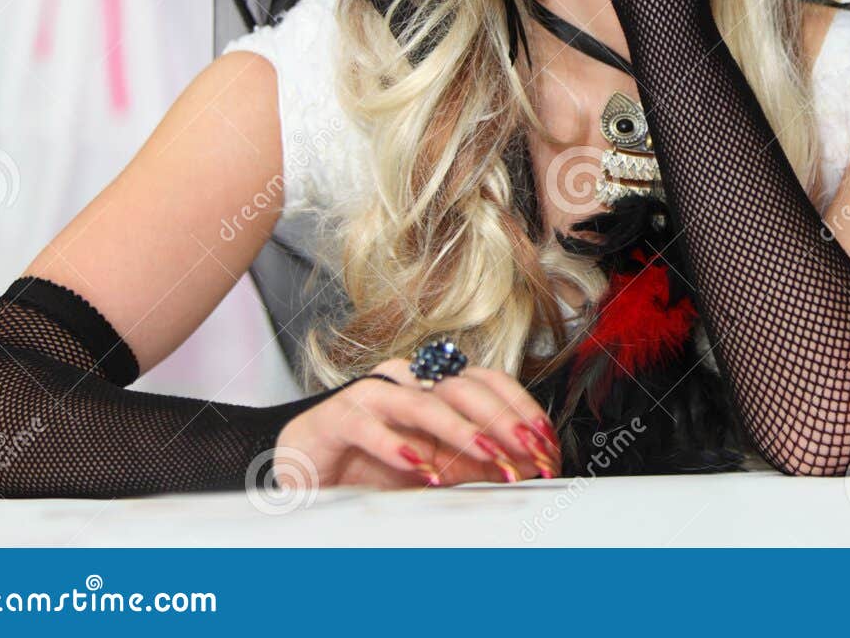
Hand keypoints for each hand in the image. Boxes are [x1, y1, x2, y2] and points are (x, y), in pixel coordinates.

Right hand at [272, 358, 561, 490]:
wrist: (305, 466)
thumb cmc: (369, 462)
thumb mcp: (435, 466)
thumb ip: (474, 463)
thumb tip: (523, 467)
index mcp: (433, 383)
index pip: (488, 383)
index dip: (520, 408)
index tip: (545, 440)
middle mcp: (407, 380)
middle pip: (464, 388)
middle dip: (502, 422)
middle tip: (528, 452)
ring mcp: (372, 394)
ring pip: (423, 402)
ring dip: (461, 432)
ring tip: (489, 457)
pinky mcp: (337, 416)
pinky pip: (371, 426)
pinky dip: (400, 448)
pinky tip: (423, 469)